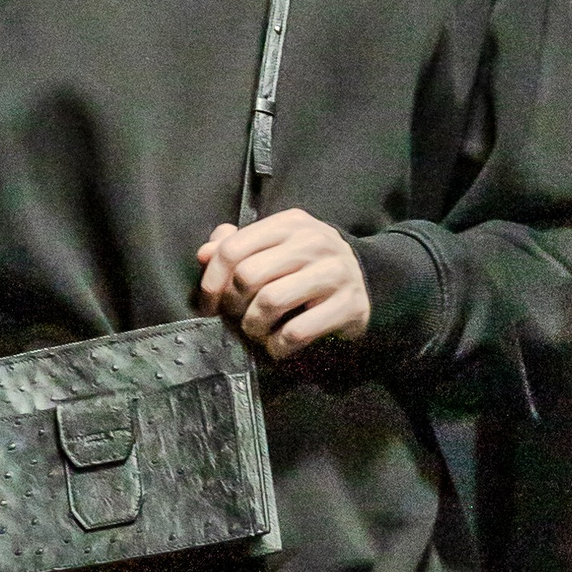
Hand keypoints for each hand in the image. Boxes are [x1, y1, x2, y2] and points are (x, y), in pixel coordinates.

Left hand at [196, 211, 369, 358]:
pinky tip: (278, 347)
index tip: (209, 306)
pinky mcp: (348, 305)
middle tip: (236, 319)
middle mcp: (314, 241)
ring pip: (269, 302)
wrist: (367, 282)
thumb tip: (204, 254)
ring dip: (254, 327)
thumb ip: (239, 246)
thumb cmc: (308, 267)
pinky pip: (296, 332)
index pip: (233, 248)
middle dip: (233, 306)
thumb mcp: (276, 248)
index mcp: (290, 224)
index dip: (211, 282)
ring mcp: (334, 272)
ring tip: (257, 332)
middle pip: (248, 276)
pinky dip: (278, 346)